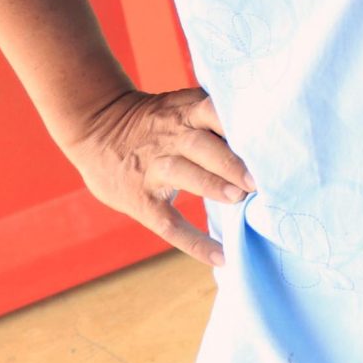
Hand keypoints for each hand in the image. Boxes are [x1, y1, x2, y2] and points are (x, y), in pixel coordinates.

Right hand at [64, 86, 255, 266]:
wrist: (94, 126)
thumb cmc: (154, 120)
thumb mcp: (180, 105)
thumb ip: (213, 115)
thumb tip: (266, 129)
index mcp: (184, 112)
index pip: (213, 111)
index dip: (238, 124)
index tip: (268, 139)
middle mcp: (170, 138)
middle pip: (202, 145)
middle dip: (231, 160)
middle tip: (258, 177)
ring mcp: (154, 168)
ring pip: (183, 173)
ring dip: (212, 184)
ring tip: (239, 198)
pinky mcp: (141, 199)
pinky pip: (168, 223)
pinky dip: (194, 242)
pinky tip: (220, 256)